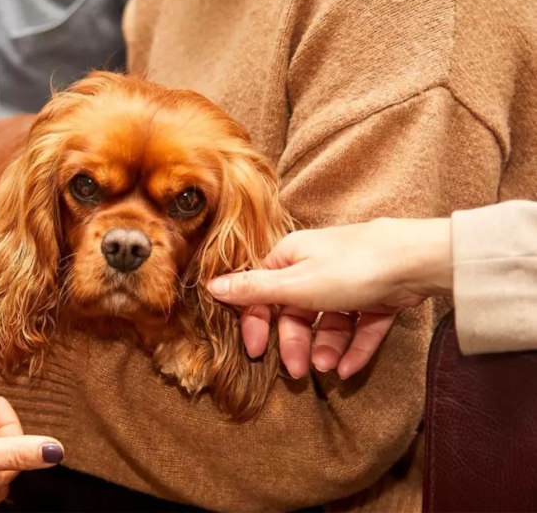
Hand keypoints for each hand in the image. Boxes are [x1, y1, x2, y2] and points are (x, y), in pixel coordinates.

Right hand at [208, 217, 452, 379]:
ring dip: (326, 348)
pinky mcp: (377, 297)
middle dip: (295, 343)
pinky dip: (353, 348)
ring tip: (330, 369)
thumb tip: (212, 285)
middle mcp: (317, 268)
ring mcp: (349, 284)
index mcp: (291, 258)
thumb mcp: (295, 284)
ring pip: (329, 322)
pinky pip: (359, 327)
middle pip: (296, 312)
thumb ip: (254, 290)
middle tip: (297, 371)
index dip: (256, 322)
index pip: (263, 293)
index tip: (254, 351)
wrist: (417, 261)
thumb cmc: (350, 266)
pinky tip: (350, 369)